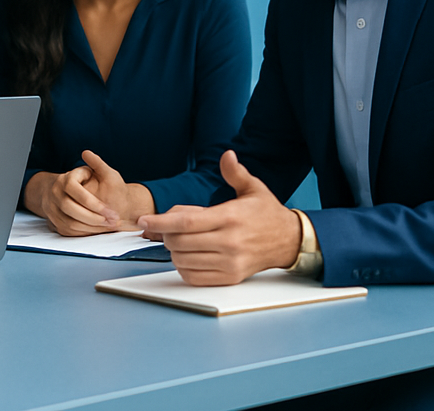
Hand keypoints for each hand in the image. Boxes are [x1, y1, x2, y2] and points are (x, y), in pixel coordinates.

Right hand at [23, 150, 152, 236]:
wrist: (64, 191)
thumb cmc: (84, 181)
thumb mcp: (91, 170)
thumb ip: (95, 163)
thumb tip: (87, 153)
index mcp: (64, 180)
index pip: (75, 191)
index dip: (94, 203)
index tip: (110, 212)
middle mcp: (55, 194)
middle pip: (70, 208)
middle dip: (94, 218)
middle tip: (111, 221)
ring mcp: (52, 208)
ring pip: (69, 223)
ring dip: (90, 227)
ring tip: (107, 226)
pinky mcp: (54, 221)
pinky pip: (68, 230)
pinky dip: (83, 232)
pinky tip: (97, 229)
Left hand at [136, 150, 301, 285]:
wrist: (289, 241)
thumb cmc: (267, 214)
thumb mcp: (253, 188)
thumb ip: (235, 172)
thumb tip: (226, 155)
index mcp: (229, 218)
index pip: (186, 222)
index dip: (161, 221)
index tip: (144, 220)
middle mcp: (229, 243)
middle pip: (180, 242)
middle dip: (165, 233)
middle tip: (166, 226)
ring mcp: (229, 263)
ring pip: (183, 260)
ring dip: (173, 250)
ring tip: (179, 238)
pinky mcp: (230, 278)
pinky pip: (194, 277)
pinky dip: (183, 266)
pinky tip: (187, 255)